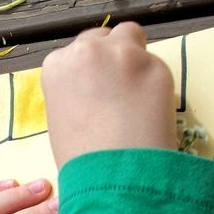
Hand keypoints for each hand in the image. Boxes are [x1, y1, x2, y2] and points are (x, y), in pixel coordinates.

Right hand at [41, 22, 176, 167]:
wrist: (112, 177)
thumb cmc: (79, 160)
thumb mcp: (61, 119)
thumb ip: (74, 92)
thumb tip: (93, 90)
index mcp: (57, 65)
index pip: (75, 52)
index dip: (88, 70)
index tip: (96, 88)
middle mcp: (87, 51)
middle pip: (103, 37)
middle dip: (110, 56)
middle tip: (118, 87)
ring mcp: (124, 55)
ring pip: (132, 36)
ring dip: (133, 54)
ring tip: (136, 89)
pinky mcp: (157, 66)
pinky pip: (155, 65)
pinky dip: (154, 82)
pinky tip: (151, 109)